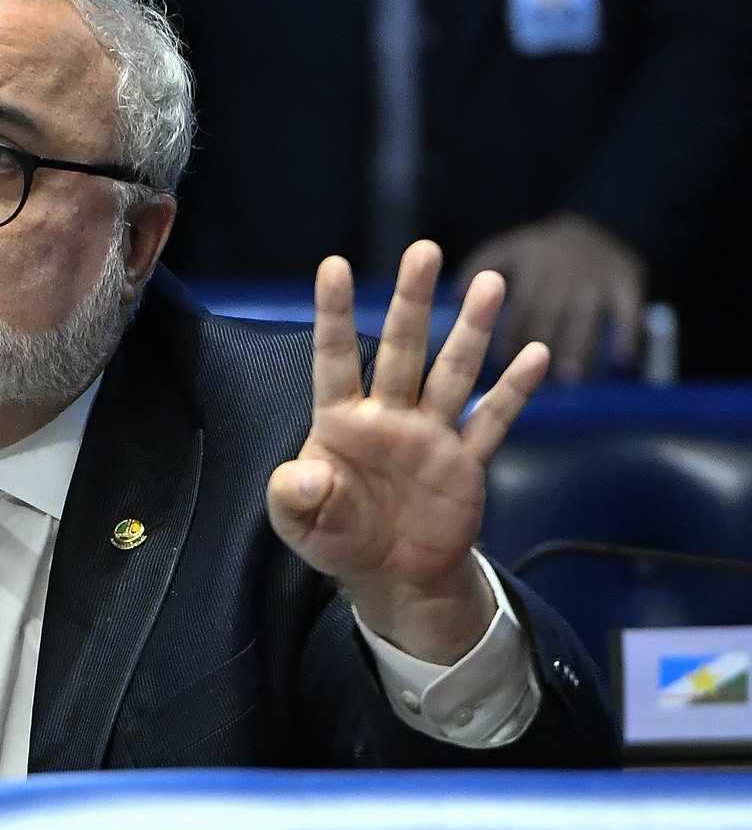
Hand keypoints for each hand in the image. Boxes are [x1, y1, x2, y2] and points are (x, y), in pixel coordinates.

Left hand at [268, 242, 548, 662]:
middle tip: (424, 251)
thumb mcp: (298, 522)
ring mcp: (430, 435)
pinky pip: (490, 423)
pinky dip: (512, 392)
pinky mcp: (465, 464)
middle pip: (401, 350)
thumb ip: (294, 496)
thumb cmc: (336, 537)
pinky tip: (534, 355)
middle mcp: (388, 417)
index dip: (334, 314)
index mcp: (340, 422)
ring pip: (452, 373)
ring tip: (488, 282)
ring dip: (470, 330)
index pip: (335, 359)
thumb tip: (303, 473)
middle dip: (411, 302)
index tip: (333, 265)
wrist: (391, 578)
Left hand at [457, 214, 645, 383]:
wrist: (598, 220)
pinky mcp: (628, 280)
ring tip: (570, 379)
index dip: (510, 330)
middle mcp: (561, 266)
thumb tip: (454, 296)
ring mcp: (596, 274)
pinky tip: (624, 362)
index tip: (501, 358)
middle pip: (548, 310)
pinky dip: (629, 335)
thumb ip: (479, 266)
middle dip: (540, 343)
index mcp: (529, 257)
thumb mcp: (508, 247)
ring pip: (585, 315)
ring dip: (579, 347)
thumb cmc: (540, 250)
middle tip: (534, 380)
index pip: (515, 299)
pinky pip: (630, 310)